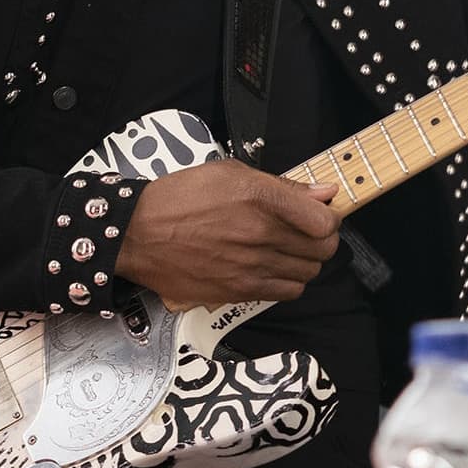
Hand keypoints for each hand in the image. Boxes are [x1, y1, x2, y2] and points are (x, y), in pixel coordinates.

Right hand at [112, 161, 341, 306]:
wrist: (138, 234)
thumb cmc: (181, 198)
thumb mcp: (231, 174)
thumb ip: (283, 186)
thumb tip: (324, 193)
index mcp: (260, 199)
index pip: (325, 221)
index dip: (329, 217)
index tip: (322, 214)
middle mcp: (260, 235)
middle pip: (323, 249)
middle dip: (322, 239)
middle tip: (307, 232)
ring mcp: (250, 267)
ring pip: (308, 273)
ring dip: (305, 262)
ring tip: (288, 250)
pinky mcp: (238, 291)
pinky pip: (286, 293)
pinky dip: (288, 282)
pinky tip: (273, 268)